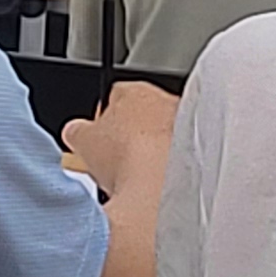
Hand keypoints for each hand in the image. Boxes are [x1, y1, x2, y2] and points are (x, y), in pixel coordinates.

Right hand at [60, 75, 177, 198]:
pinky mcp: (201, 150)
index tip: (99, 141)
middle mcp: (165, 100)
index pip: (114, 98)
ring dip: (153, 153)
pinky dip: (171, 168)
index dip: (103, 122)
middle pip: (142, 117)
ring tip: (139, 178)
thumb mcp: (83, 141)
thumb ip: (77, 132)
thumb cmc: (130, 154)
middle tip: (118, 162)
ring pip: (163, 137)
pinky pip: (180, 156)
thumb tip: (74, 132)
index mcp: (133, 91)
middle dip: (131, 137)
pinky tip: (160, 185)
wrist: (165, 182)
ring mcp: (187, 124)